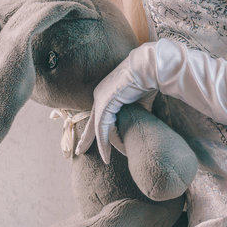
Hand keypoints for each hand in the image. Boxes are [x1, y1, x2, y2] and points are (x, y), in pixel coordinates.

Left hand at [76, 45, 163, 163]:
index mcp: (106, 93)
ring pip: (95, 128)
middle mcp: (100, 95)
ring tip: (96, 157)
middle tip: (78, 151)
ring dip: (95, 144)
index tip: (97, 141)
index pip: (100, 116)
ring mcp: (100, 99)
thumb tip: (139, 129)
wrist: (148, 69)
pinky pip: (102, 129)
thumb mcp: (140, 103)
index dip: (97, 130)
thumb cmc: (147, 83)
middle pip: (91, 122)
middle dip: (85, 138)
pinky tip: (105, 156)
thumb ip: (136, 116)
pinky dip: (103, 144)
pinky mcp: (104, 104)